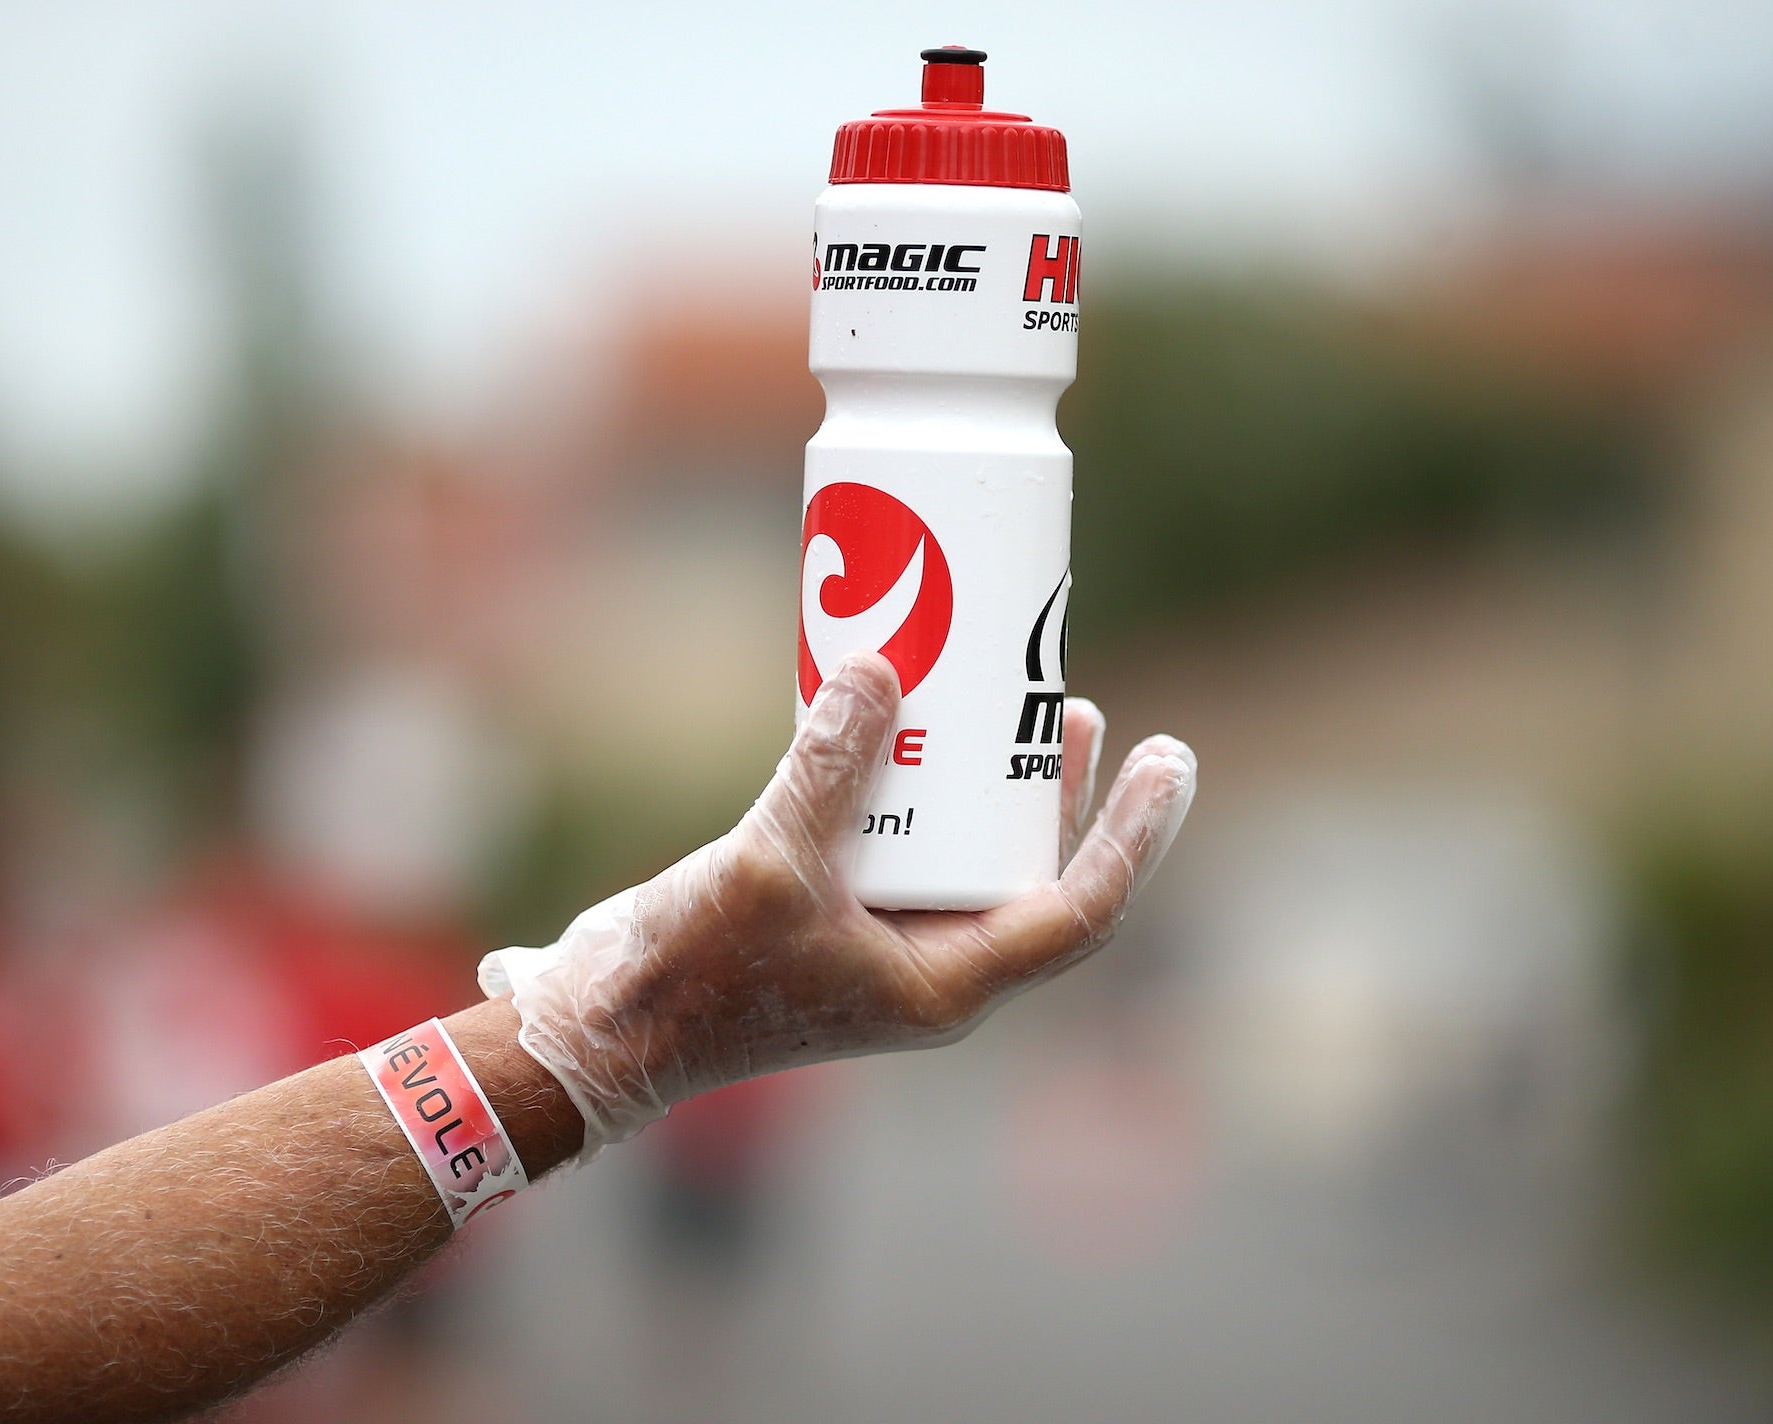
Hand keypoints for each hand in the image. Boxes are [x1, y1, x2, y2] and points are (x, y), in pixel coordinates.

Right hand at [478, 652, 1196, 1156]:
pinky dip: (915, 783)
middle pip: (1032, 875)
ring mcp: (879, 939)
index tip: (1170, 761)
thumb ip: (828, 768)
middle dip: (1067, 796)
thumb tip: (881, 664)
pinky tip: (905, 719)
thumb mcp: (769, 865)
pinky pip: (899, 839)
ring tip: (1024, 702)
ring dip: (996, 783)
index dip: (1134, 837)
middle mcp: (929, 965)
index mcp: (947, 986)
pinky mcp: (828, 910)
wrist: (602, 1030)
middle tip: (1082, 709)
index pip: (1079, 912)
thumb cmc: (693, 977)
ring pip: (967, 855)